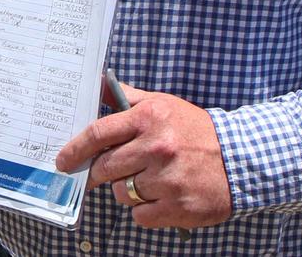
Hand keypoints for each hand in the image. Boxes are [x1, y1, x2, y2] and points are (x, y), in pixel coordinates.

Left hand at [56, 83, 231, 229]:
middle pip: (104, 168)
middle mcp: (156, 147)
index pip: (99, 133)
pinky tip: (161, 195)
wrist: (238, 159)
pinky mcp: (175, 207)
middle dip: (99, 172)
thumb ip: (129, 97)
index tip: (63, 159)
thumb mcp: (164, 104)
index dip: (75, 148)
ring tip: (148, 179)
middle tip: (106, 172)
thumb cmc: (195, 130)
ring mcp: (166, 179)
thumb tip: (99, 85)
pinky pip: (139, 215)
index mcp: (150, 118)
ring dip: (127, 190)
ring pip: (120, 193)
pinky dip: (145, 209)